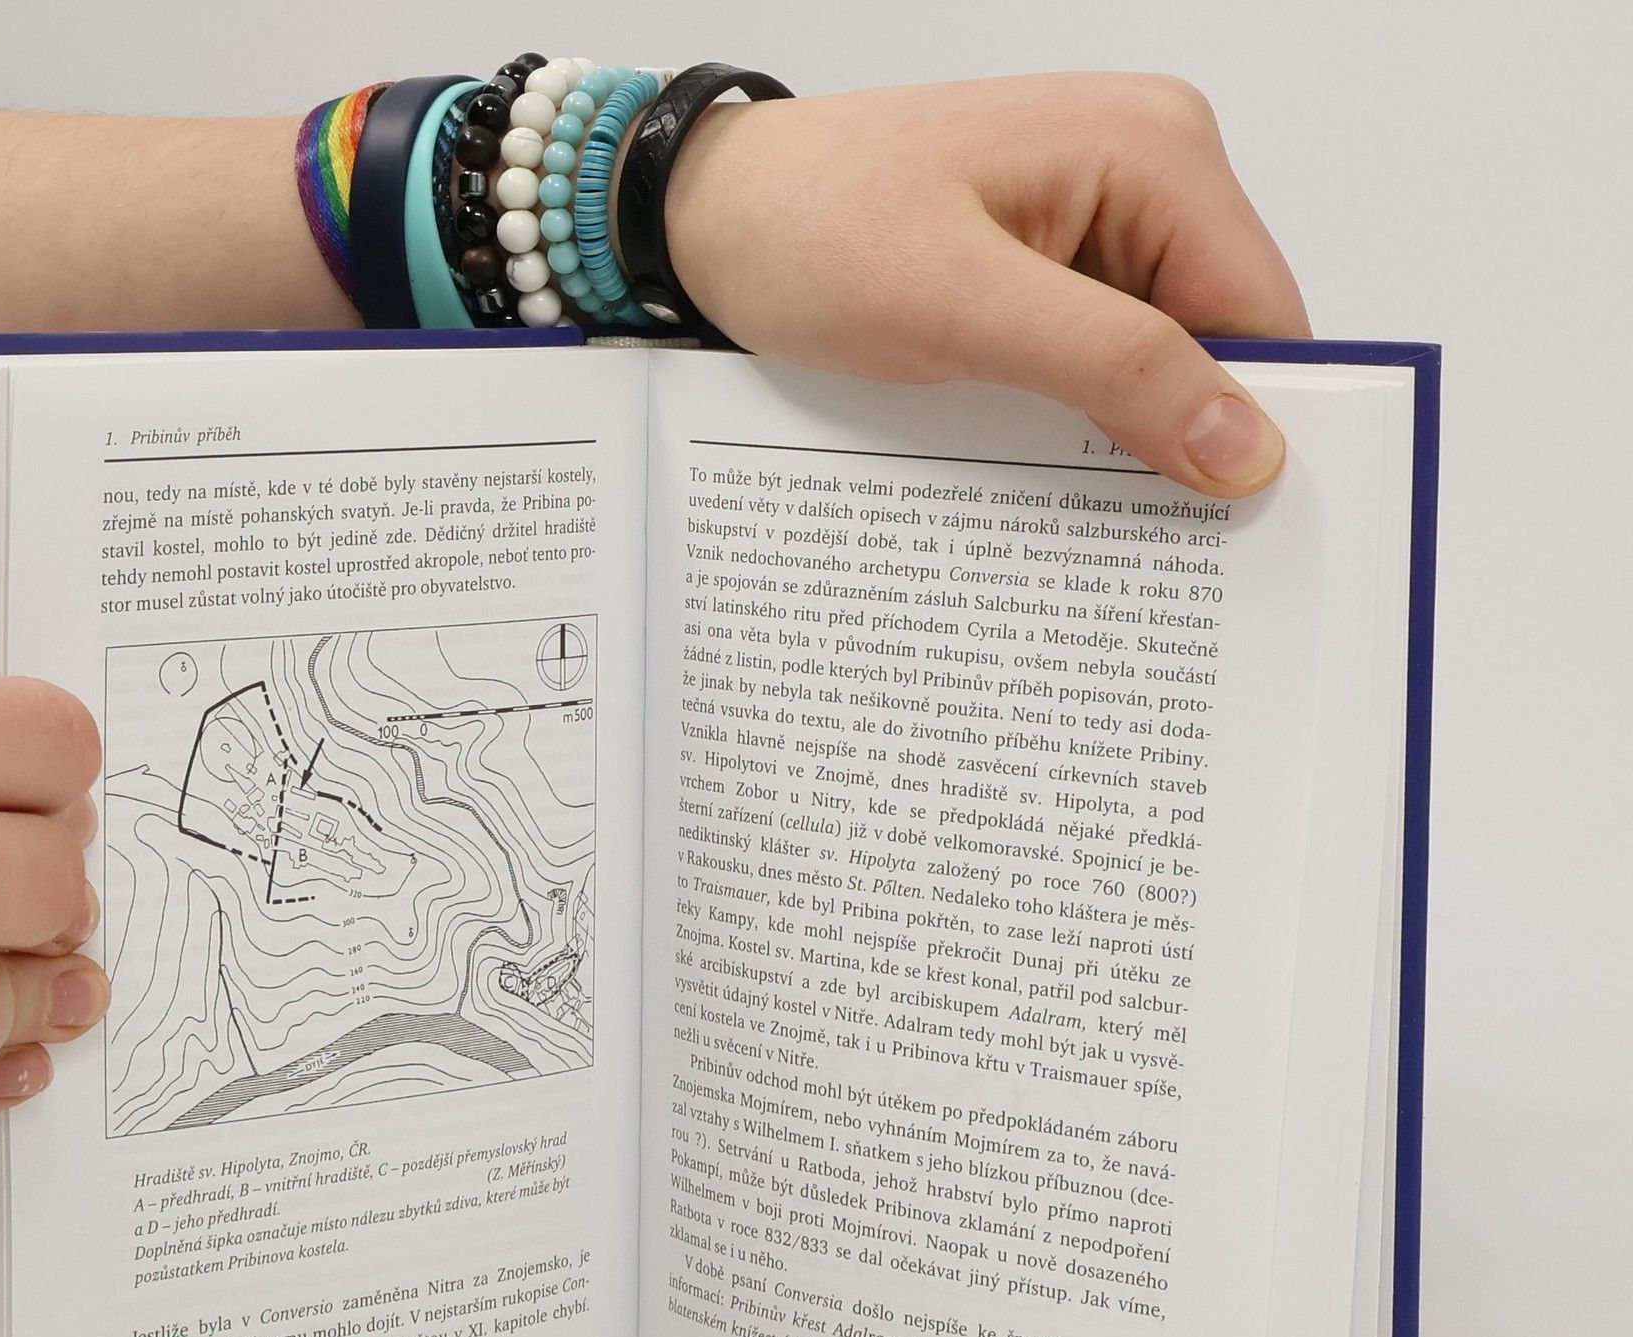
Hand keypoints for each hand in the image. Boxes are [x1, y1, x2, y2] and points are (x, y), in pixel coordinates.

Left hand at [666, 73, 1310, 496]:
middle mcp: (1150, 170)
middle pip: (1222, 344)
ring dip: (1123, 437)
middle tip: (1135, 545)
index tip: (1224, 535)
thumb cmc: (809, 229)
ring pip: (1162, 363)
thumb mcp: (961, 309)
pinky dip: (1078, 418)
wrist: (711, 214)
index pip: (1265, 317)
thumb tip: (1246, 444)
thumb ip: (1114, 368)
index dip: (1255, 428)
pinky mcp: (1054, 263)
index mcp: (1157, 152)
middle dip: (1183, 440)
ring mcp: (1102, 218)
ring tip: (1067, 503)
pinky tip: (1036, 460)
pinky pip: (1102, 357)